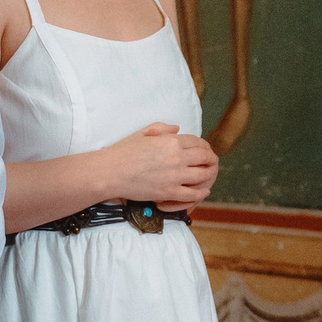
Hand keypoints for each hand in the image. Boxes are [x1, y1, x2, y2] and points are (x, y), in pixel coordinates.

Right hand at [104, 121, 218, 206]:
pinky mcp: (169, 192)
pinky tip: (203, 190)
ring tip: (209, 174)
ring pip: (203, 175)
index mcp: (170, 141)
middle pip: (205, 157)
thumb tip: (177, 129)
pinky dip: (201, 192)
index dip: (204, 146)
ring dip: (209, 174)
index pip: (197, 142)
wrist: (109, 172)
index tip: (204, 149)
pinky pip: (193, 193)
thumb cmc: (123, 152)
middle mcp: (176, 157)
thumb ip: (162, 128)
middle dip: (210, 159)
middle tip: (212, 161)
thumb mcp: (142, 133)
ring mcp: (174, 176)